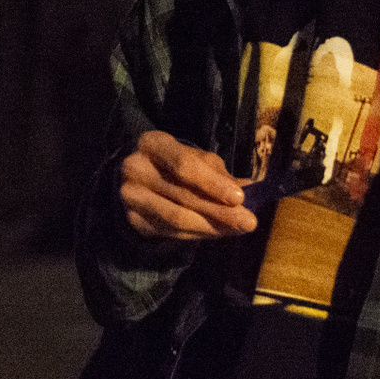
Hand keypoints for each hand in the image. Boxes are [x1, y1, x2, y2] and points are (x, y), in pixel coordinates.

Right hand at [119, 130, 256, 240]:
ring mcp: (131, 196)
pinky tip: (217, 232)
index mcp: (153, 144)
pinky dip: (198, 234)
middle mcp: (136, 168)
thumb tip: (245, 189)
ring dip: (211, 227)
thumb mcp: (194, 157)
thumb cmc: (174, 162)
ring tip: (236, 229)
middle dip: (220, 211)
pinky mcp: (133, 219)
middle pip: (182, 195)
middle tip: (248, 222)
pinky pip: (170, 233)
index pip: (183, 165)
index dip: (212, 183)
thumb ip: (216, 172)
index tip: (239, 198)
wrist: (139, 176)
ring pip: (176, 219)